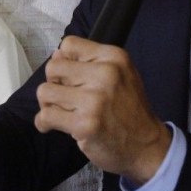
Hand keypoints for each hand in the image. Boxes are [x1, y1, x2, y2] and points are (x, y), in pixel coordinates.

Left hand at [34, 36, 170, 184]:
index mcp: (114, 57)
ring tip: (59, 111)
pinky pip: (46, 116)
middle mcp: (106, 74)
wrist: (147, 146)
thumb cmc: (129, 110)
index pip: (69, 44)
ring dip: (47, 104)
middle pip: (53, 67)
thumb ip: (90, 62)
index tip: (70, 76)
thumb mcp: (120, 75)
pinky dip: (43, 122)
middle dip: (54, 83)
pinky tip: (52, 125)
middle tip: (64, 97)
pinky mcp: (85, 124)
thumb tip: (56, 54)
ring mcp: (94, 100)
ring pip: (45, 91)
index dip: (64, 60)